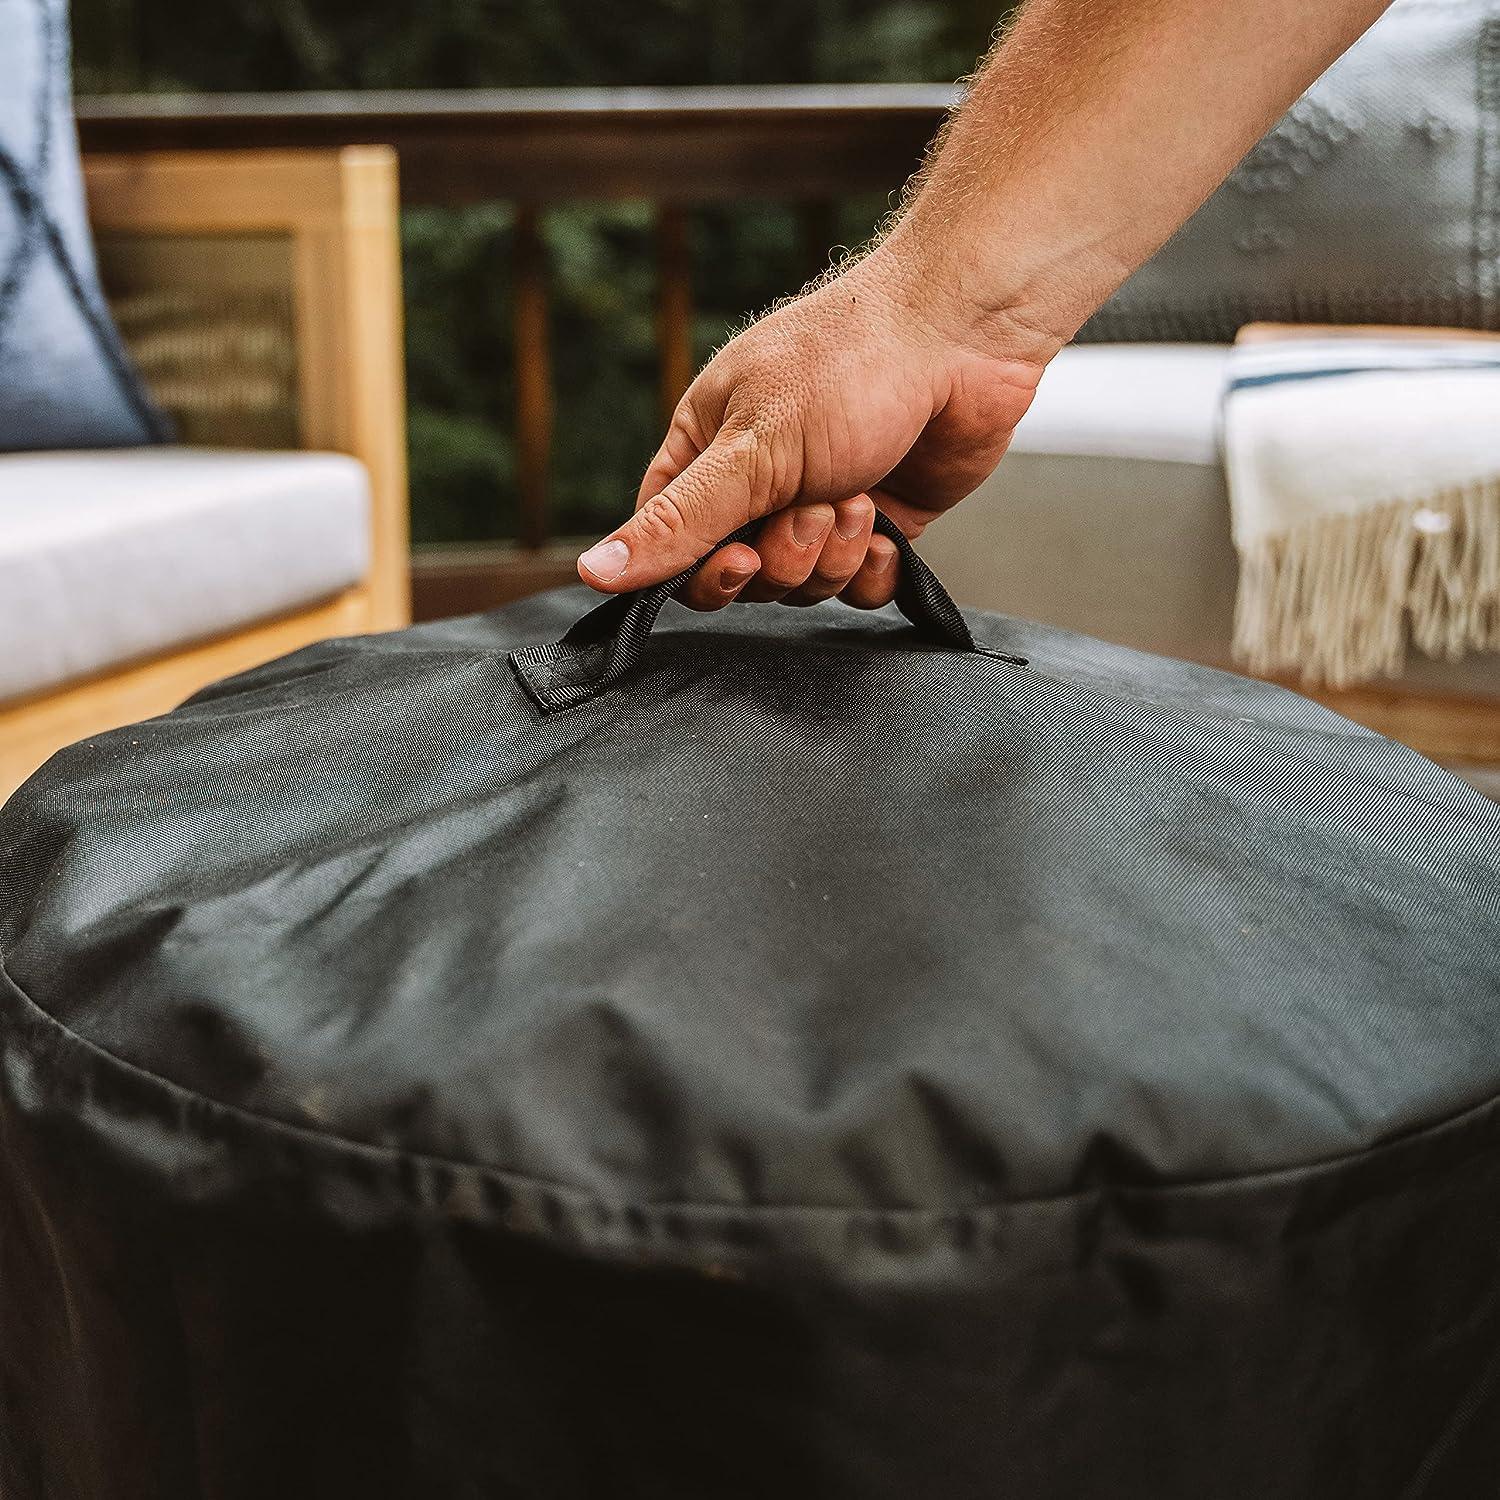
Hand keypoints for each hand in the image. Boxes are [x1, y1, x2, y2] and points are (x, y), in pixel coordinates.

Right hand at [575, 246, 1060, 610]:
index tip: (741, 558)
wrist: (964, 335)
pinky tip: (886, 527)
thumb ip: (676, 521)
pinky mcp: (878, 523)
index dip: (705, 572)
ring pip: (803, 585)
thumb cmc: (848, 366)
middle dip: (785, 557)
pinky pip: (858, 586)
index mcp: (707, 452)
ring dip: (833, 553)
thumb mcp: (751, 449)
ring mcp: (820, 506)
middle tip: (815, 507)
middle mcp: (759, 484)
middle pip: (745, 579)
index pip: (674, 546)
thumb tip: (592, 570)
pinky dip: (872, 568)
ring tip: (859, 495)